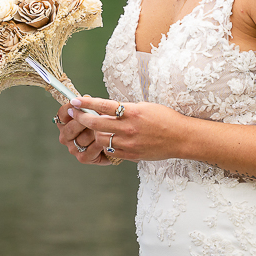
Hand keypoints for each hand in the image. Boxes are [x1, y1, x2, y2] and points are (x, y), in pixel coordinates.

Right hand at [55, 103, 115, 165]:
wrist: (112, 143)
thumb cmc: (101, 125)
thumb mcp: (95, 112)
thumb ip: (90, 106)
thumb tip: (86, 98)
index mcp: (64, 123)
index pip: (63, 113)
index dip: (71, 107)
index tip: (80, 103)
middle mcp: (65, 136)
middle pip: (72, 127)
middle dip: (85, 121)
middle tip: (97, 117)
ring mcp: (72, 148)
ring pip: (83, 137)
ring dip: (96, 132)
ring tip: (106, 128)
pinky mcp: (82, 157)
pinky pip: (92, 147)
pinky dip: (101, 142)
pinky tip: (107, 138)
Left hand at [66, 96, 191, 162]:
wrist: (181, 138)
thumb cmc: (165, 118)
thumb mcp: (144, 107)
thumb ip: (125, 109)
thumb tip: (106, 108)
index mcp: (132, 112)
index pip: (103, 106)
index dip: (86, 103)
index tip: (75, 100)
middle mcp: (129, 128)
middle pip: (97, 123)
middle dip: (82, 117)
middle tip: (74, 113)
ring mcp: (130, 143)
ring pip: (101, 139)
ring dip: (94, 132)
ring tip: (91, 127)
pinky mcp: (132, 155)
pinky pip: (112, 151)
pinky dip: (106, 144)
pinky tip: (105, 139)